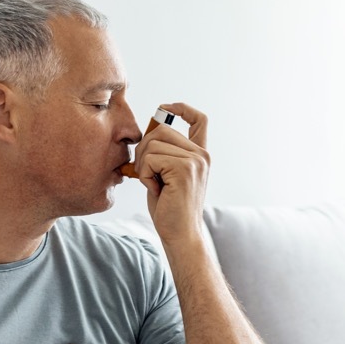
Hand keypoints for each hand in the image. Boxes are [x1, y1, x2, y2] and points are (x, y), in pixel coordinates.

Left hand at [133, 102, 209, 243]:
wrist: (180, 235)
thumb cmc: (170, 209)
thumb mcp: (166, 175)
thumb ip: (162, 154)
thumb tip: (145, 135)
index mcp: (200, 154)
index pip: (199, 120)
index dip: (181, 108)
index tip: (165, 108)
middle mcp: (201, 155)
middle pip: (162, 129)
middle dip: (144, 148)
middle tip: (145, 172)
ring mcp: (195, 161)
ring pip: (153, 143)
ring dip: (143, 164)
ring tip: (153, 184)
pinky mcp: (184, 169)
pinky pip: (151, 159)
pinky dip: (144, 174)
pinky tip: (155, 189)